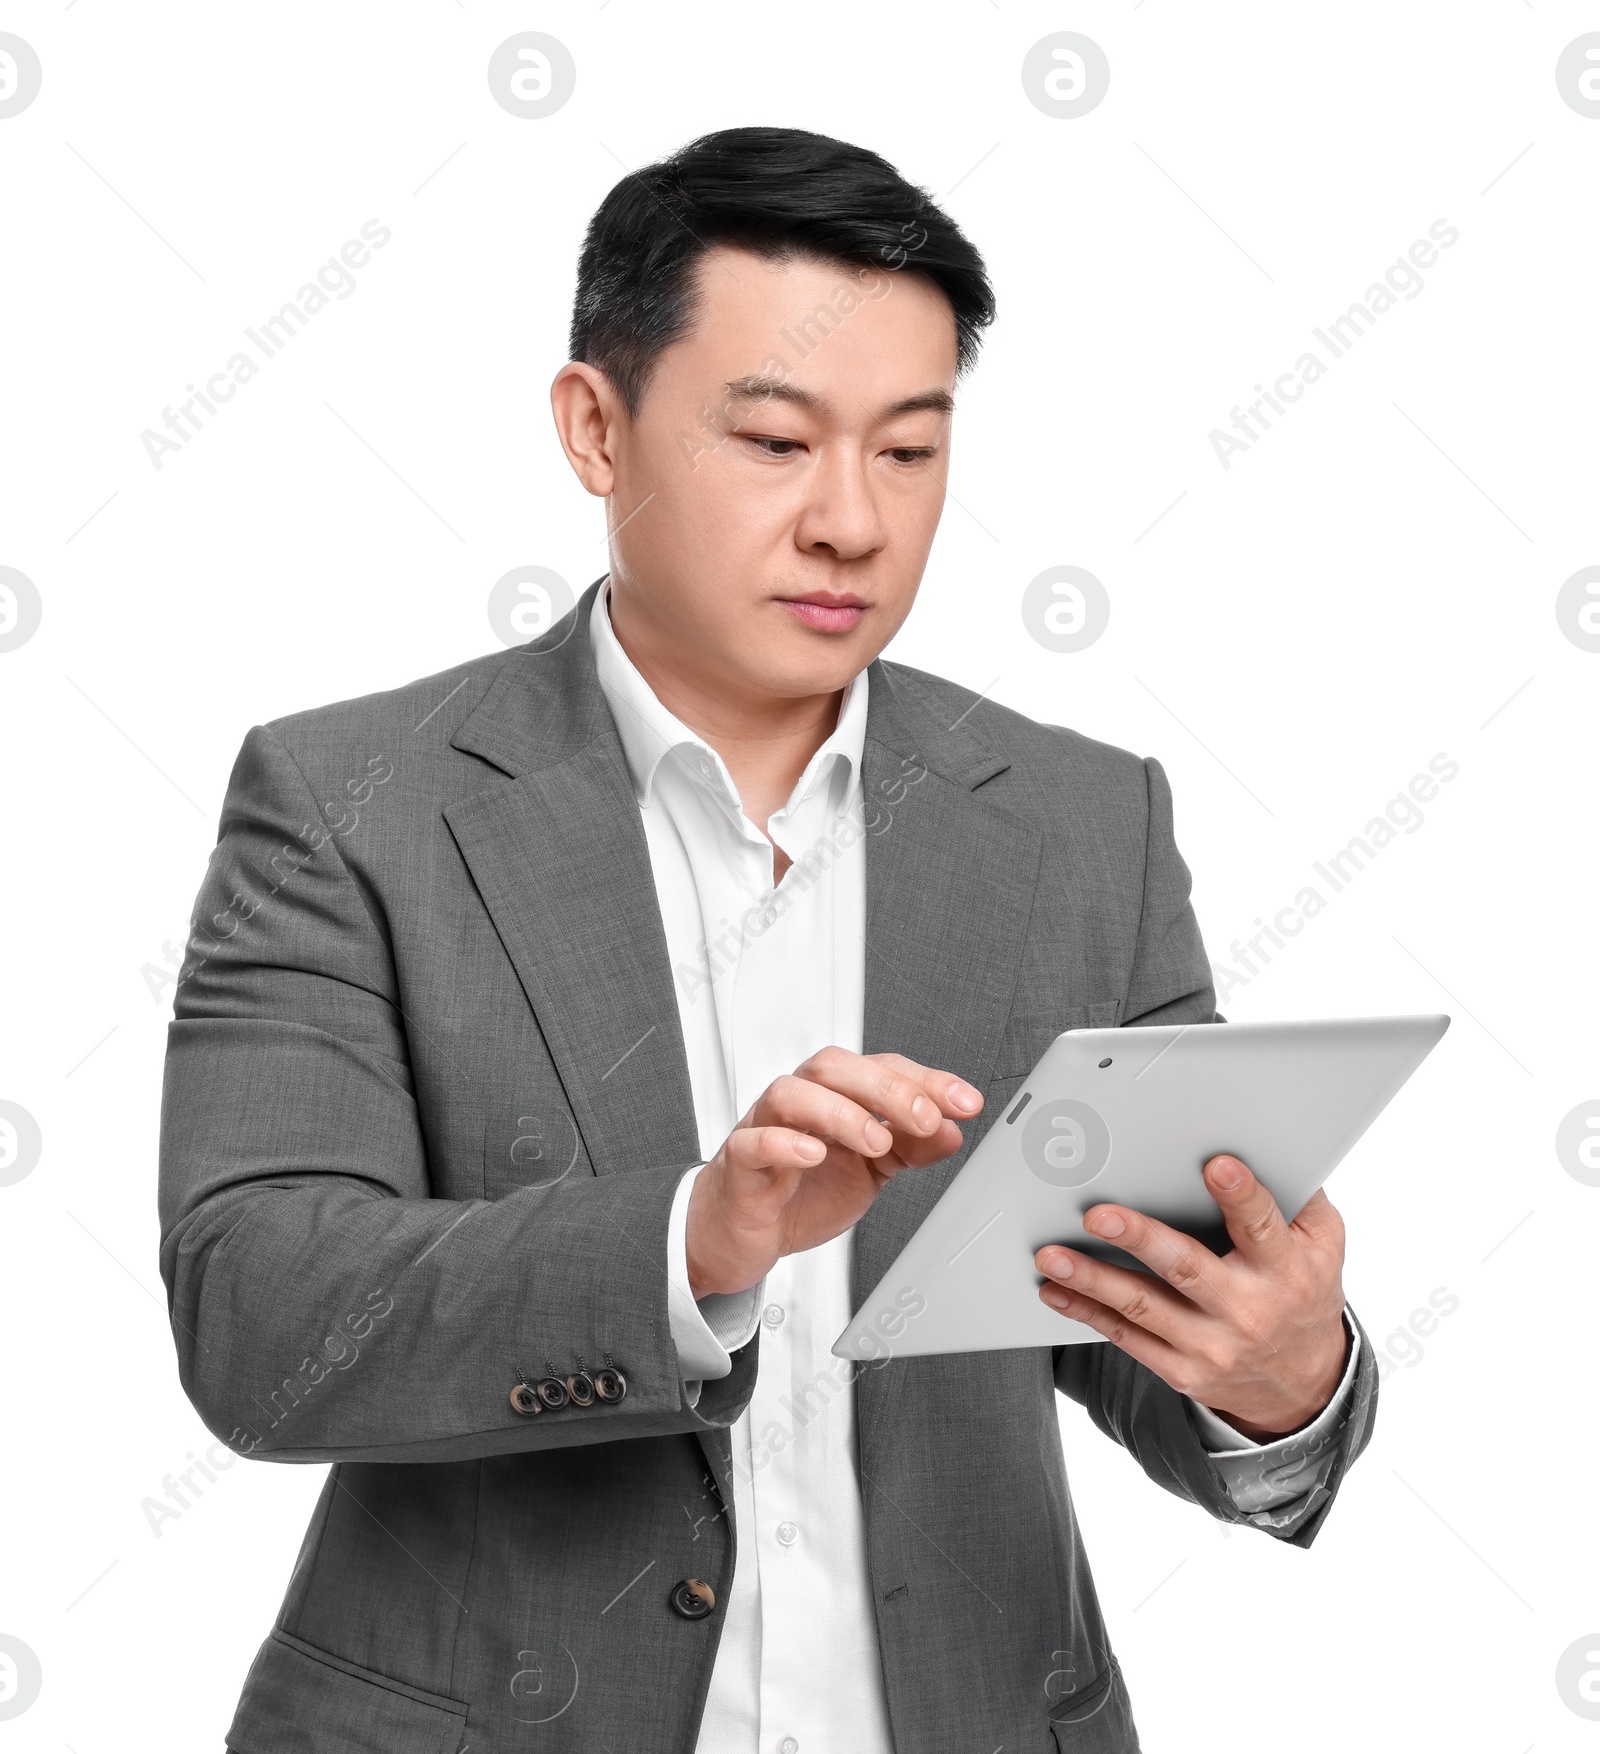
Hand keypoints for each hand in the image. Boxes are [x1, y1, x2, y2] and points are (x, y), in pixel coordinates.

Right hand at [685, 1047, 982, 1298]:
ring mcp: (765, 1129)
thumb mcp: (870, 1171)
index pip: (880, 1068)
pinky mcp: (739, 1165)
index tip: (966, 1102)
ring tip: (875, 1141)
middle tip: (926, 1117)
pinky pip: (753, 1142)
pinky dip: (783, 1143)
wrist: (741, 1233)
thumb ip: (910, 1148)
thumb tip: (952, 1132)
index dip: (926, 1080)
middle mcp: (800, 1104)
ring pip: (791, 1094)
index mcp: (834, 1098)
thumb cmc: (799, 1191)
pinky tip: (813, 1154)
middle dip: (886, 1088)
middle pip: (835, 1068)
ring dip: (839, 1112)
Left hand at [1034, 1154, 1347, 1438]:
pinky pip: (1127, 1338)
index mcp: (1285, 1269)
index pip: (1262, 1227)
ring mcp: (1212, 1344)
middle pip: (1186, 1269)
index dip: (1241, 1196)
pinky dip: (1087, 1312)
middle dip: (1139, 1238)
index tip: (1217, 1166)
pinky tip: (1057, 1291)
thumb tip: (1272, 1142)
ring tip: (1053, 1256)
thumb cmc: (1304, 1293)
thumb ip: (1298, 1196)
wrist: (1302, 1384)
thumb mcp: (1322, 1245)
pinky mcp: (1183, 1370)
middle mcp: (1247, 1309)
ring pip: (1143, 1306)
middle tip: (1098, 1215)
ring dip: (1092, 1279)